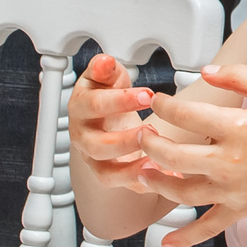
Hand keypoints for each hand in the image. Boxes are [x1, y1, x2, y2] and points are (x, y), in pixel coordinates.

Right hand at [67, 54, 155, 187]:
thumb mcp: (107, 75)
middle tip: (151, 131)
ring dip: (131, 169)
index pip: (95, 105)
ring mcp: (93, 158)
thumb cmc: (107, 92)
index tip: (148, 95)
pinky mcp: (108, 173)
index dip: (121, 101)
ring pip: (105, 172)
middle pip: (96, 145)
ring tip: (157, 161)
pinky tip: (165, 176)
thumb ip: (104, 68)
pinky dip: (143, 184)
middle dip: (125, 140)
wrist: (105, 114)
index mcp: (80, 108)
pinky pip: (123, 185)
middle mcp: (82, 136)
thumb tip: (104, 62)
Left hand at [134, 63, 246, 246]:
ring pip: (181, 191)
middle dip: (149, 143)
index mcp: (238, 127)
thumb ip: (239, 76)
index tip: (157, 101)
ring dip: (156, 182)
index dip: (164, 106)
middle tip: (142, 134)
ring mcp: (234, 189)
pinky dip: (186, 237)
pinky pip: (207, 227)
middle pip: (173, 155)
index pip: (186, 115)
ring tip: (142, 171)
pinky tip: (166, 242)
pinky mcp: (241, 210)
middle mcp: (230, 161)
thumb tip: (204, 71)